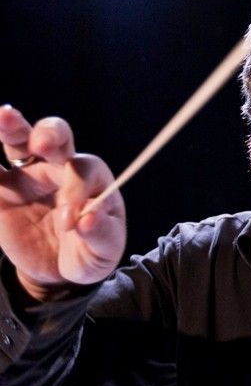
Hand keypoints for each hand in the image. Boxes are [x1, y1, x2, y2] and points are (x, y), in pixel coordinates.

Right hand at [0, 106, 125, 300]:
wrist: (59, 268)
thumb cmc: (90, 251)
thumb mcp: (105, 249)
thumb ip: (100, 233)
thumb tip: (88, 220)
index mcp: (91, 178)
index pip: (83, 170)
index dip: (76, 190)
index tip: (69, 221)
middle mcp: (59, 167)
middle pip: (56, 135)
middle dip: (49, 133)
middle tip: (42, 145)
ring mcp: (26, 175)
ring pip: (17, 140)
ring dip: (9, 127)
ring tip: (4, 117)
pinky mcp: (0, 191)